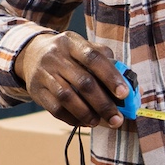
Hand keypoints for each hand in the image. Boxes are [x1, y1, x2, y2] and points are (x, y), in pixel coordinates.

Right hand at [15, 31, 130, 127]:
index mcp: (72, 42)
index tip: (124, 94)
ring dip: (87, 113)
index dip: (110, 76)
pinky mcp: (36, 90)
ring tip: (99, 122)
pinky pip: (55, 109)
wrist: (32, 54)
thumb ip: (108, 64)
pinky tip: (84, 122)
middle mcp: (56, 56)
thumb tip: (132, 88)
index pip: (93, 57)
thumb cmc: (69, 55)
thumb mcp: (84, 49)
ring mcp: (44, 73)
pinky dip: (72, 118)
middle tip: (117, 118)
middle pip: (83, 81)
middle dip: (103, 103)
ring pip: (67, 97)